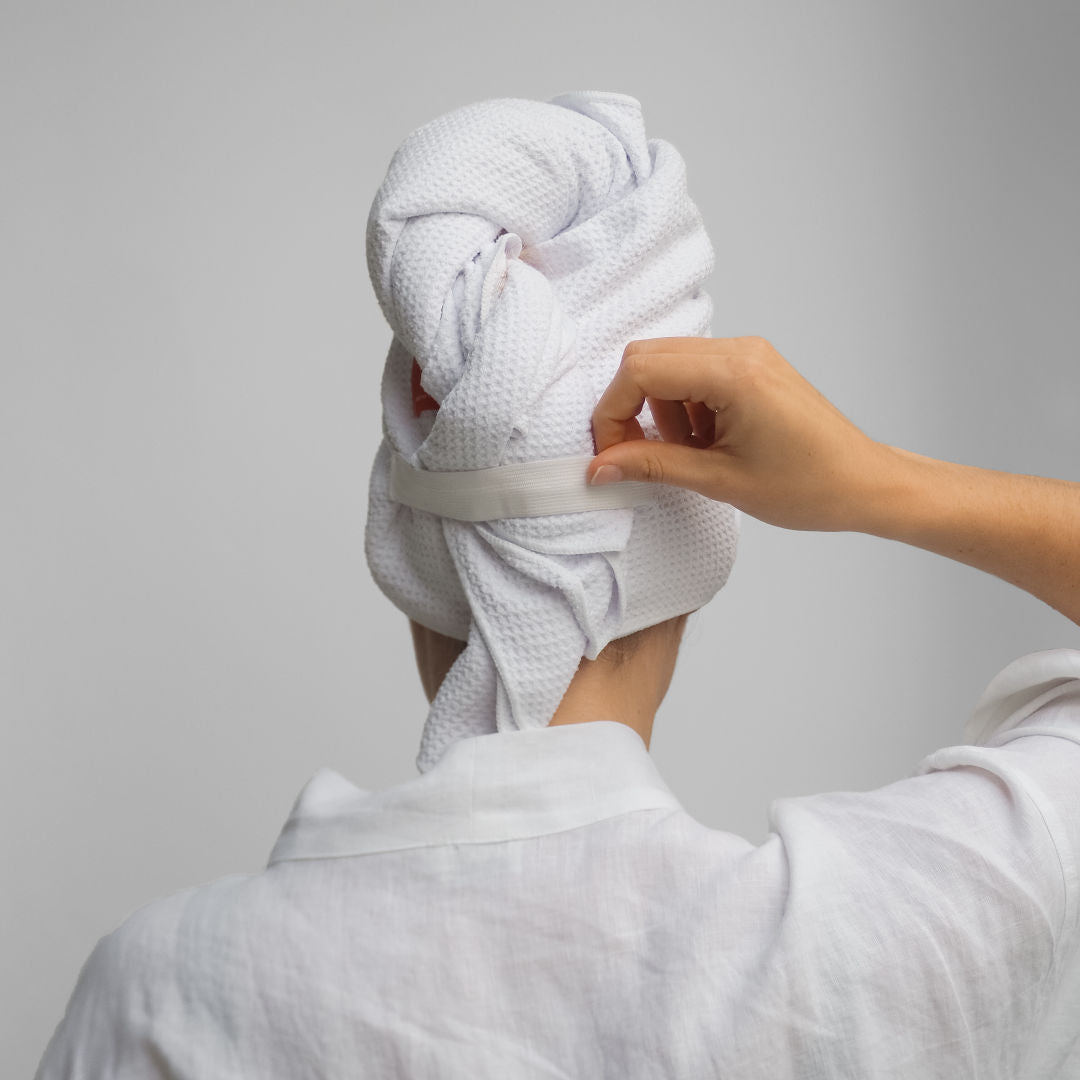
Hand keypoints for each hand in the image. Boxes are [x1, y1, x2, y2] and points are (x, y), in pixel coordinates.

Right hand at [588, 336, 899, 531]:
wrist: (864, 483)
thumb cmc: (809, 486)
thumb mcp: (720, 481)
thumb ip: (652, 466)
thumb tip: (600, 468)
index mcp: (734, 373)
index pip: (640, 371)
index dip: (612, 413)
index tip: (609, 455)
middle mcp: (740, 350)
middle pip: (646, 358)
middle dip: (628, 408)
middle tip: (633, 455)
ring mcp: (748, 353)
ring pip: (667, 364)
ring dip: (659, 410)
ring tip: (687, 454)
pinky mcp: (752, 365)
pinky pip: (694, 372)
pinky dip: (683, 406)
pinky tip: (705, 442)